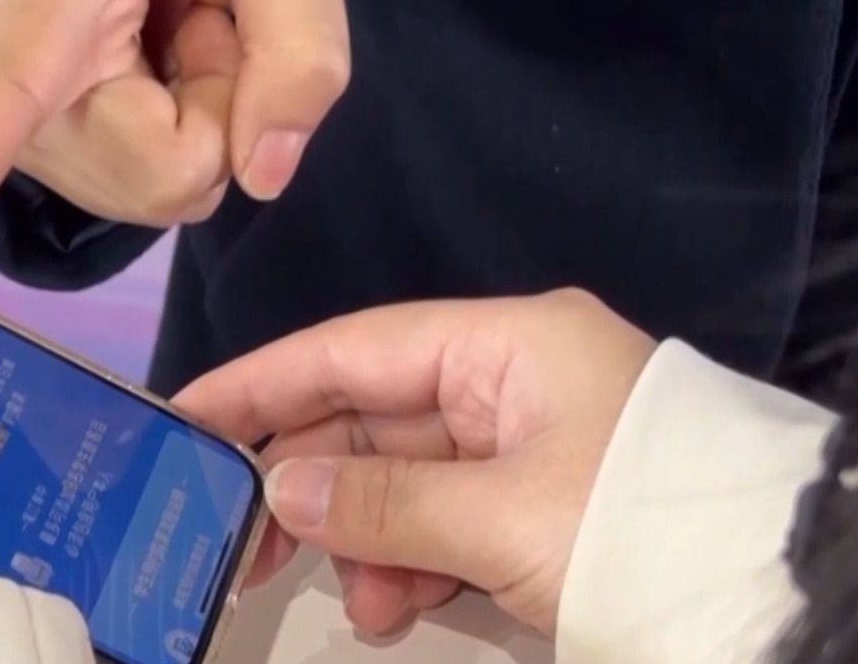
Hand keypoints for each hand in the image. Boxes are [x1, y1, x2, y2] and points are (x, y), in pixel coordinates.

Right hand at [0, 0, 347, 275]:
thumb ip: (298, 40)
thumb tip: (262, 176)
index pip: (0, 97)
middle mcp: (2, 53)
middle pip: (146, 171)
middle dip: (214, 114)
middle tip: (203, 20)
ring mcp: (6, 99)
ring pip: (142, 187)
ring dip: (193, 125)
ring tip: (176, 31)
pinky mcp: (26, 129)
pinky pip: (130, 183)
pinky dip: (171, 136)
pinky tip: (155, 61)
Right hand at [173, 289, 657, 635]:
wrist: (772, 601)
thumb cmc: (633, 527)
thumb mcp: (500, 518)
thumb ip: (377, 504)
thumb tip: (277, 491)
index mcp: (507, 345)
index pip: (354, 349)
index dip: (263, 382)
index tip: (186, 416)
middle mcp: (508, 381)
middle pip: (370, 421)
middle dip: (309, 485)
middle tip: (240, 542)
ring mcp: (524, 447)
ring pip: (401, 483)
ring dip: (363, 542)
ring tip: (354, 603)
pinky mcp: (536, 508)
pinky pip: (442, 524)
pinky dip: (408, 566)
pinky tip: (393, 612)